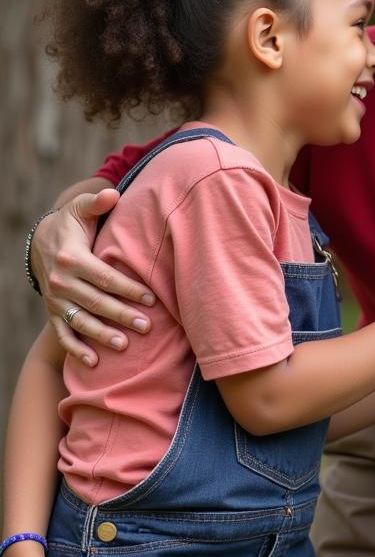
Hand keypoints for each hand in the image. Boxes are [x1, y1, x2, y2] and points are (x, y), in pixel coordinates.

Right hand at [32, 189, 153, 364]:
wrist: (41, 242)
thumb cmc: (73, 224)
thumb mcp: (82, 210)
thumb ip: (97, 202)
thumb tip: (112, 194)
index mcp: (73, 258)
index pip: (105, 277)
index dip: (128, 288)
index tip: (151, 298)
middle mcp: (62, 282)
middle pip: (97, 302)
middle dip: (122, 315)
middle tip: (147, 326)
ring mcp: (56, 300)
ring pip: (81, 321)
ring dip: (102, 335)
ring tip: (124, 345)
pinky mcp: (53, 313)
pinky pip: (63, 334)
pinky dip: (75, 350)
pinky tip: (92, 363)